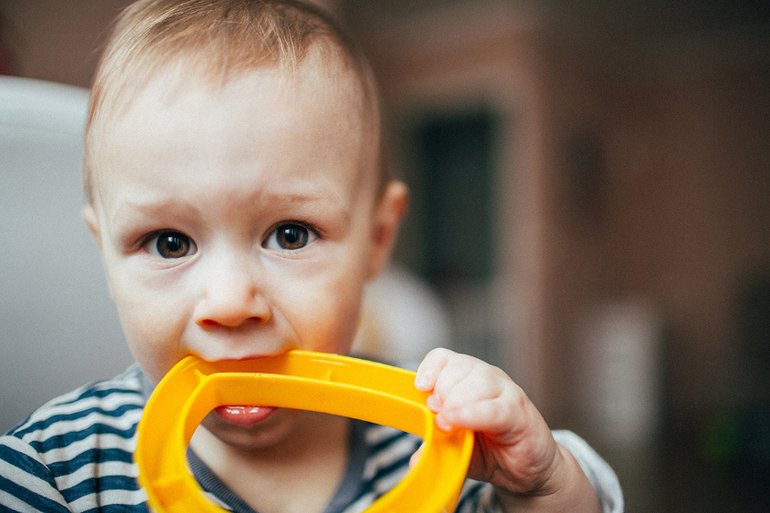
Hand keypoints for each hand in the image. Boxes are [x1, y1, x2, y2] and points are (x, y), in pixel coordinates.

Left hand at [413, 348, 600, 511]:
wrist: (530, 470)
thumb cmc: (492, 450)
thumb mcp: (457, 446)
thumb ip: (437, 446)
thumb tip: (415, 460)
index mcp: (468, 379)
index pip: (445, 358)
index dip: (431, 368)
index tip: (420, 387)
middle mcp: (488, 379)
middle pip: (459, 366)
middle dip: (441, 388)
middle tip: (434, 412)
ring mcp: (506, 392)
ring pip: (477, 381)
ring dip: (455, 400)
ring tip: (445, 423)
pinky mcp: (520, 412)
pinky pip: (493, 408)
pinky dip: (471, 414)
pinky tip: (456, 422)